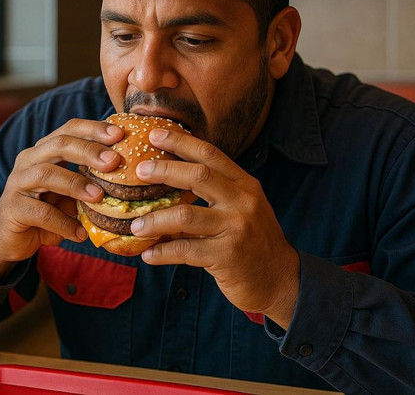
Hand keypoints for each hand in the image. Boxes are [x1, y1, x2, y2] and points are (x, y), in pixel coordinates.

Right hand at [0, 119, 123, 282]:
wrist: (11, 239)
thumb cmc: (48, 210)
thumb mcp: (71, 193)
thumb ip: (91, 181)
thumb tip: (132, 175)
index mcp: (45, 150)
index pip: (69, 129)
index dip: (94, 129)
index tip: (120, 134)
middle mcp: (29, 160)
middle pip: (59, 144)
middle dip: (89, 151)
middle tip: (114, 161)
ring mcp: (18, 182)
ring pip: (47, 174)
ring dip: (76, 184)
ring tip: (98, 197)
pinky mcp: (12, 208)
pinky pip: (40, 212)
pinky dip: (64, 223)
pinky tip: (80, 234)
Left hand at [130, 128, 300, 328]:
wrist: (279, 279)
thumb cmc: (253, 242)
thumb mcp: (243, 208)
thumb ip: (217, 193)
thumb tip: (170, 180)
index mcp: (245, 185)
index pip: (210, 155)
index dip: (181, 142)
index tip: (155, 135)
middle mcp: (243, 201)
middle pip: (198, 176)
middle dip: (164, 170)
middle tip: (138, 171)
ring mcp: (236, 228)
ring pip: (185, 215)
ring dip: (155, 220)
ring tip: (135, 225)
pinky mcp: (227, 256)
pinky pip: (185, 250)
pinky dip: (162, 252)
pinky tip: (148, 254)